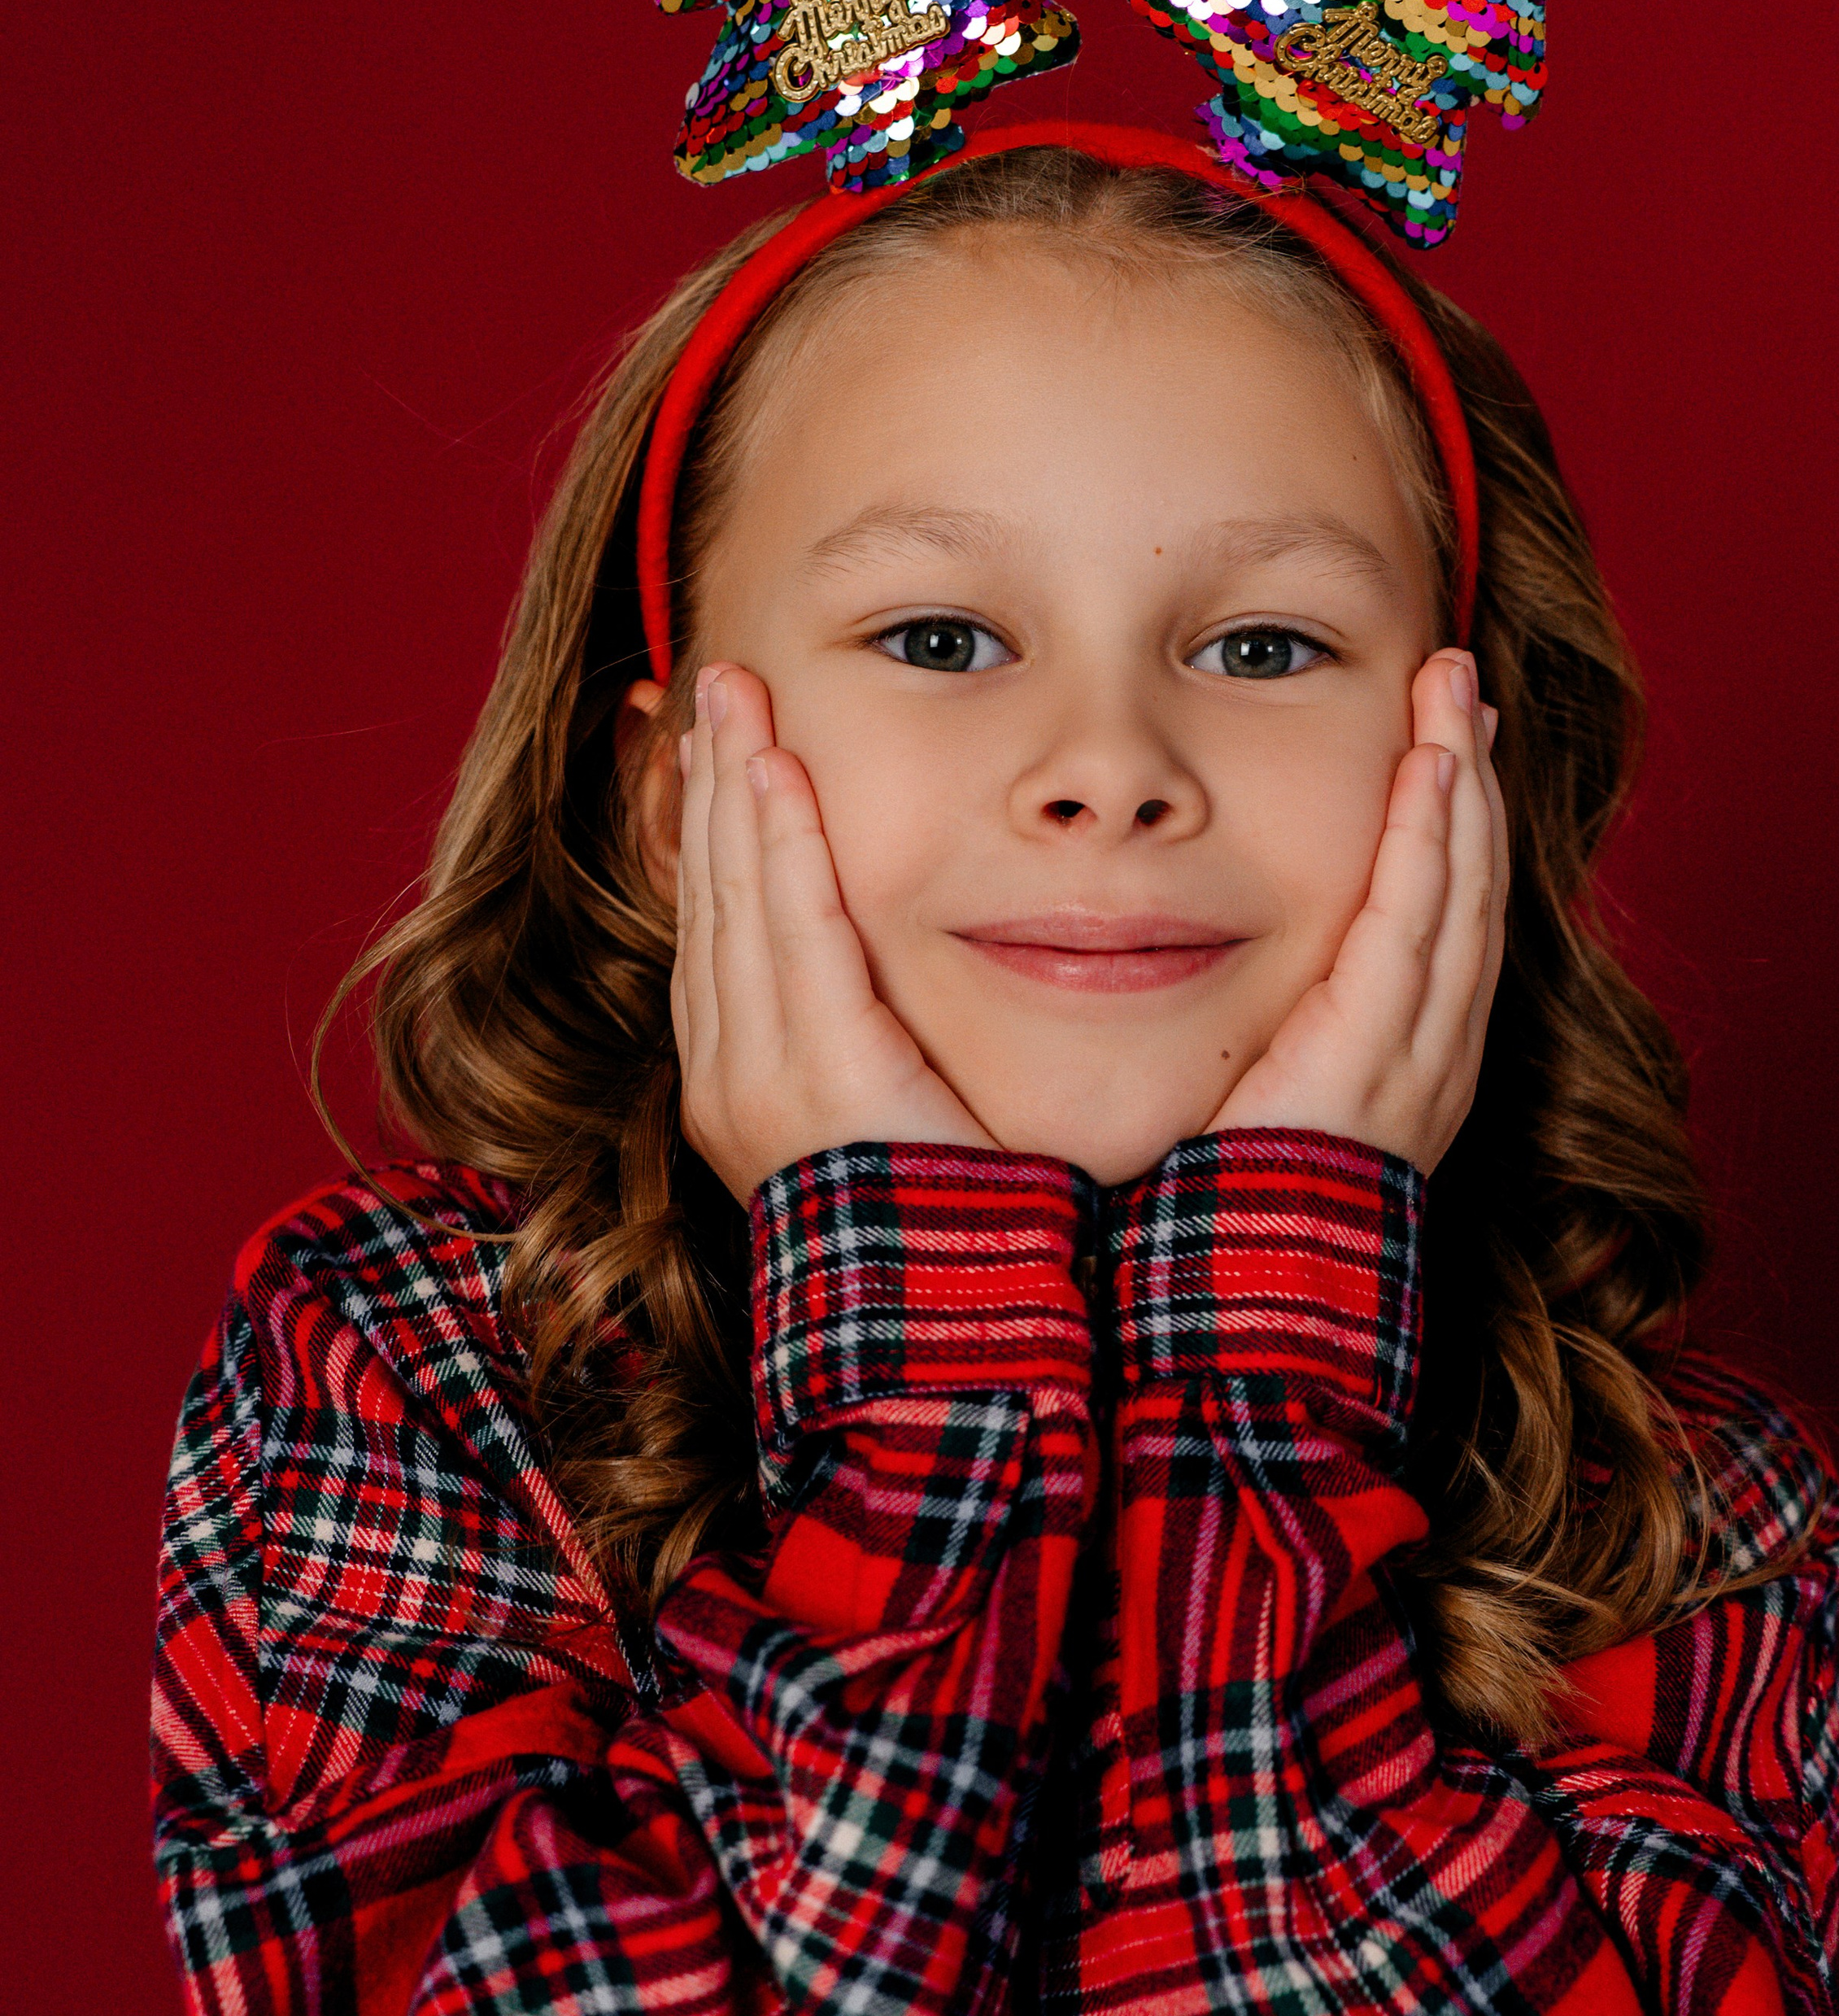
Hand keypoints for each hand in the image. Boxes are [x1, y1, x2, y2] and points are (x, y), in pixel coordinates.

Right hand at [672, 664, 995, 1204]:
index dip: (710, 831)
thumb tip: (871, 978)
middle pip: (711, 898)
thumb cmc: (946, 1222)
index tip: (712, 748)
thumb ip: (862, 1036)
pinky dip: (784, 848)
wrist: (952, 1330)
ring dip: (736, 790)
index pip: (712, 928)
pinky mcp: (821, 1081)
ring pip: (739, 902)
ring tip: (737, 697)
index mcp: (736, 1087)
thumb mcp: (882, 1110)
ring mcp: (761, 1084)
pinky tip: (779, 773)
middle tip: (717, 685)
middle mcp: (728, 1080)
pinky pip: (796, 938)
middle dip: (710, 785)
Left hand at [1209, 648, 1506, 1174]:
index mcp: (1410, 1062)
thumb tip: (1207, 957)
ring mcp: (1419, 1057)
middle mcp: (1435, 1056)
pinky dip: (1432, 840)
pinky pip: (1417, 925)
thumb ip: (1270, 1028)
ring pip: (1460, 891)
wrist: (1236, 1303)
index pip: (1449, 917)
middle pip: (1473, 888)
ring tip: (1452, 691)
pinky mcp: (1379, 1056)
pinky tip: (1430, 767)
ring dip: (1461, 782)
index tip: (1445, 740)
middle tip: (1458, 679)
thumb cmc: (1225, 1204)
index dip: (1454, 824)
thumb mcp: (1266, 1093)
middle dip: (1471, 777)